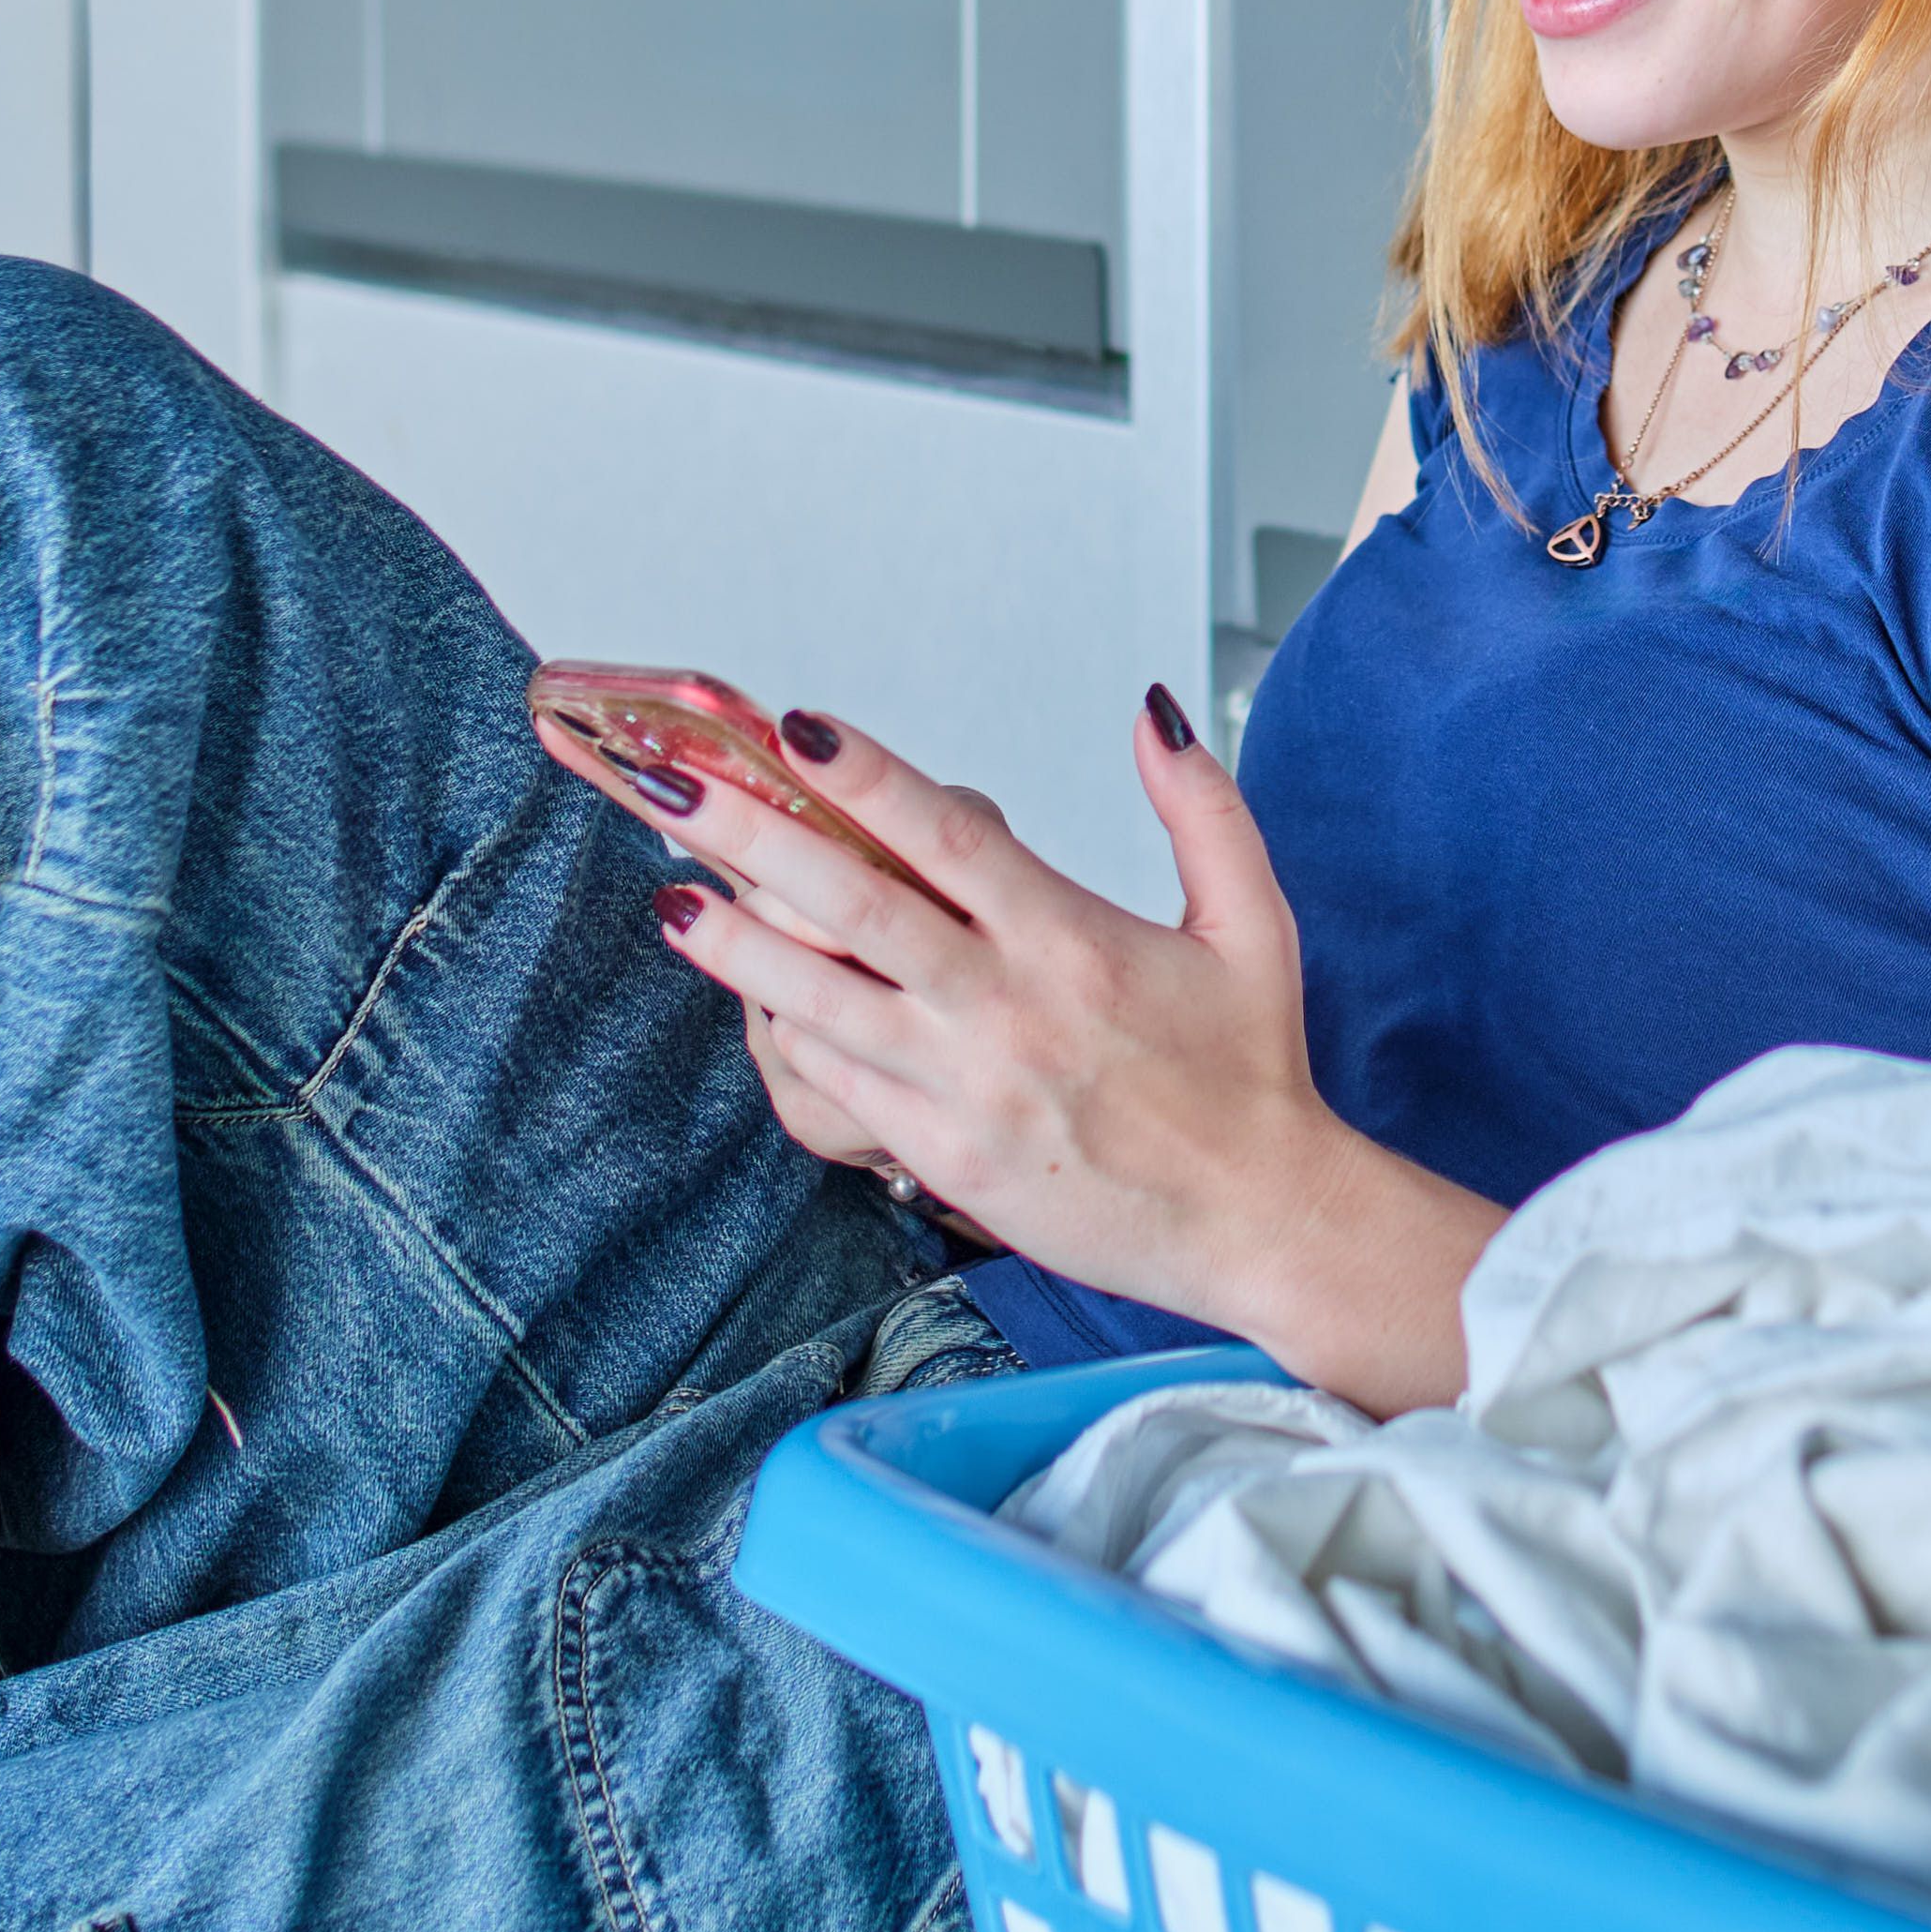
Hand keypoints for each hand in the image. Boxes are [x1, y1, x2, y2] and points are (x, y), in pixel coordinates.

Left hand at [646, 693, 1497, 1411]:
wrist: (1257, 1220)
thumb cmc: (1252, 1073)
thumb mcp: (1253, 922)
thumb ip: (1201, 806)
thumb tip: (1151, 710)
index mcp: (1073, 939)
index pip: (948, 836)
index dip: (866, 777)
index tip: (799, 728)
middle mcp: (1006, 1008)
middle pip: (853, 905)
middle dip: (754, 837)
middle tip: (678, 785)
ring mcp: (965, 1086)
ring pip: (823, 1000)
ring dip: (737, 945)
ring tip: (673, 896)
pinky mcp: (945, 1155)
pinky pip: (843, 1082)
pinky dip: (791, 1033)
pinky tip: (754, 994)